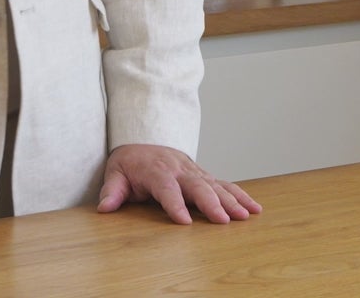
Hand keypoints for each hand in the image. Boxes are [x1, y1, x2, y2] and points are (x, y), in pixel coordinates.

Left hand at [97, 143, 259, 223]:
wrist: (143, 139)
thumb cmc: (129, 162)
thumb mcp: (115, 173)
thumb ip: (111, 191)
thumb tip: (105, 207)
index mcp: (156, 171)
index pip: (166, 188)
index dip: (174, 204)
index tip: (184, 221)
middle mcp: (178, 170)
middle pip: (197, 186)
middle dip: (211, 203)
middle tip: (223, 220)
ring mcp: (194, 171)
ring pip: (216, 185)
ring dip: (232, 200)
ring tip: (246, 216)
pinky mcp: (204, 175)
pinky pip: (224, 184)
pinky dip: (240, 195)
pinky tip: (254, 208)